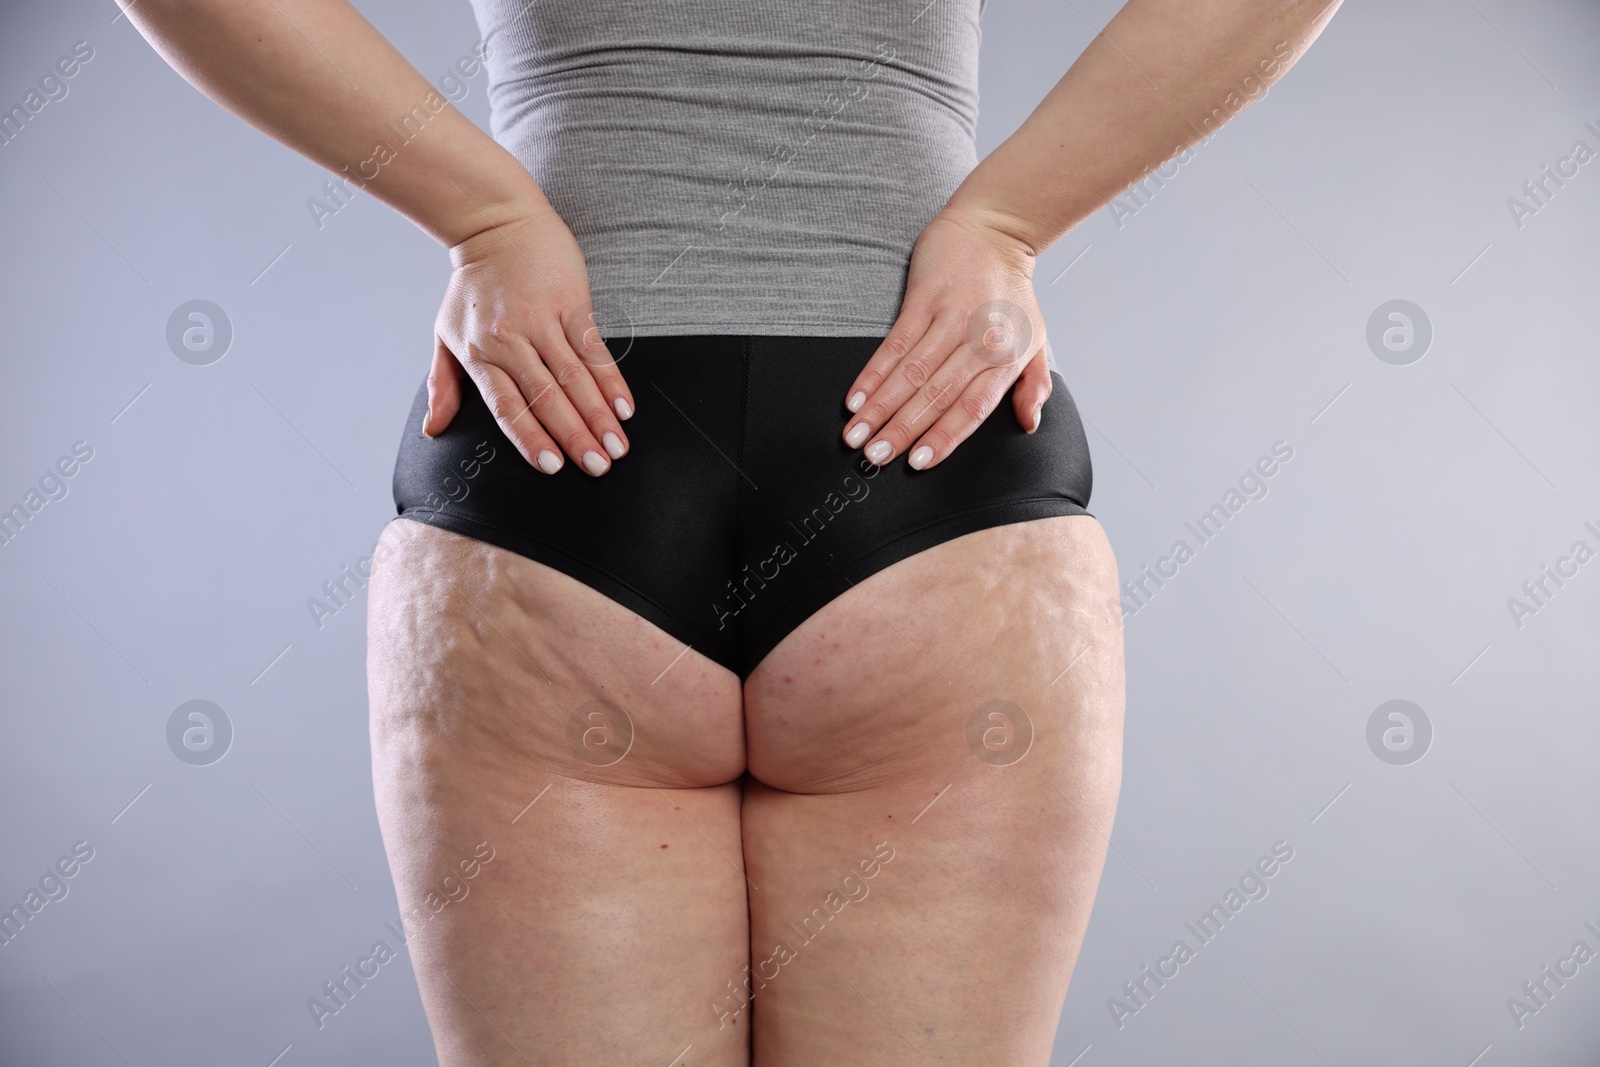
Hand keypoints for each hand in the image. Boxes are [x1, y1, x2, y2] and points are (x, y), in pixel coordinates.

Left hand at [423, 209, 635, 475]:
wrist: (495, 223)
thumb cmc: (472, 284)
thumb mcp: (445, 334)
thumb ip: (442, 384)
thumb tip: (432, 430)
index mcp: (480, 353)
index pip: (507, 406)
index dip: (530, 437)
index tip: (552, 466)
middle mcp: (510, 340)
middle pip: (547, 397)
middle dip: (574, 436)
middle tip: (597, 467)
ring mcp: (543, 320)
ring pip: (575, 378)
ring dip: (599, 415)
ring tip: (616, 447)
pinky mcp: (572, 302)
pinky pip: (594, 348)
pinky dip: (611, 379)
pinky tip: (625, 406)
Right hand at [841, 209, 1052, 469]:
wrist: (995, 230)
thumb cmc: (1011, 291)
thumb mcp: (1036, 339)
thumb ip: (1033, 385)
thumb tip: (1028, 422)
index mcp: (1007, 356)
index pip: (972, 407)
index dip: (944, 437)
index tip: (919, 461)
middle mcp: (980, 339)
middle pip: (935, 395)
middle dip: (902, 430)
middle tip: (875, 456)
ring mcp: (950, 317)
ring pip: (911, 373)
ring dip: (880, 407)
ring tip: (857, 433)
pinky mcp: (924, 297)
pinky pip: (895, 342)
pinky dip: (873, 373)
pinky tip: (857, 396)